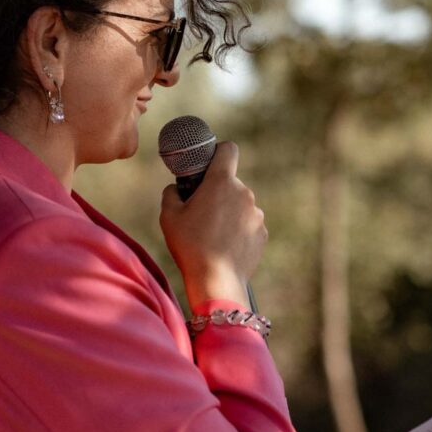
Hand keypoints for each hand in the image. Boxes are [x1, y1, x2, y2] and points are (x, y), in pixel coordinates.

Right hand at [160, 142, 267, 309]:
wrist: (217, 281)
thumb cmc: (190, 245)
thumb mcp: (169, 216)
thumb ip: (171, 193)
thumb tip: (176, 189)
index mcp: (222, 182)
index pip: (228, 149)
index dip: (218, 152)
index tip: (208, 164)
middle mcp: (244, 193)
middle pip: (230, 183)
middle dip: (217, 193)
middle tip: (200, 213)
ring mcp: (256, 214)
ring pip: (240, 205)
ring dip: (228, 213)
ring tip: (212, 236)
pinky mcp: (263, 233)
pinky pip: (248, 224)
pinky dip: (238, 231)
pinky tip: (224, 247)